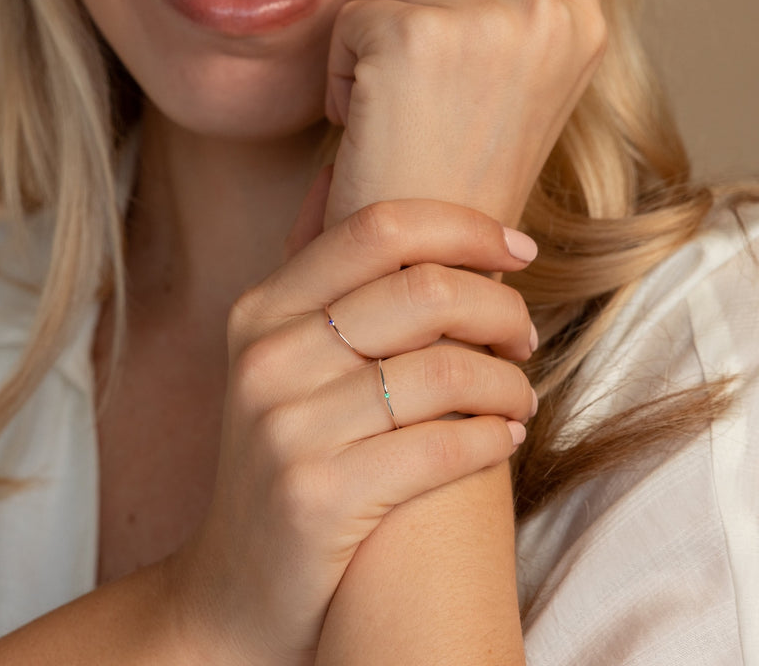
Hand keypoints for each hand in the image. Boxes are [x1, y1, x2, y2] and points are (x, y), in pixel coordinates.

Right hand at [161, 199, 537, 664]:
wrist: (233, 589)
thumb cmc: (281, 452)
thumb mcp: (275, 356)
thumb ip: (313, 273)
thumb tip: (339, 170)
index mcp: (260, 310)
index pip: (377, 227)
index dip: (462, 225)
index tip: (516, 246)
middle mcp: (265, 358)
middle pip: (423, 292)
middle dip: (502, 307)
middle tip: (524, 336)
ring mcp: (287, 428)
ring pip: (445, 371)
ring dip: (508, 382)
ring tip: (519, 394)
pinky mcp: (319, 497)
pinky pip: (442, 448)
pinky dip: (491, 438)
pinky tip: (502, 438)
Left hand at [324, 0, 605, 226]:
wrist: (424, 267)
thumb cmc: (448, 179)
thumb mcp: (484, 77)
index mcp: (578, 25)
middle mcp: (548, 15)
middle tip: (410, 85)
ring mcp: (492, 20)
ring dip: (371, 37)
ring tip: (391, 114)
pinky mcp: (421, 33)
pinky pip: (352, 12)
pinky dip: (340, 67)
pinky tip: (362, 123)